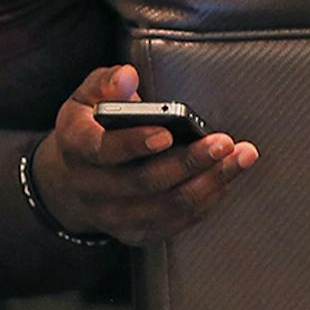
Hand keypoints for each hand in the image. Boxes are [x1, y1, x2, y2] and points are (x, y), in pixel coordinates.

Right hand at [33, 63, 257, 244]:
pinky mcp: (135, 233)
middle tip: (223, 142)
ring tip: (239, 158)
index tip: (167, 133)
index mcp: (77, 147)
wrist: (70, 182)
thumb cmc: (89, 129)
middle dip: (189, 162)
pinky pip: (176, 222)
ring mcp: (113, 215)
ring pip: (166, 206)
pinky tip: (225, 178)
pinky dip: (206, 200)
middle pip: (144, 182)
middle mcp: (91, 188)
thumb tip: (128, 77)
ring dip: (209, 183)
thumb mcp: (86, 98)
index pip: (103, 150)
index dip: (135, 143)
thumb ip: (107, 83)